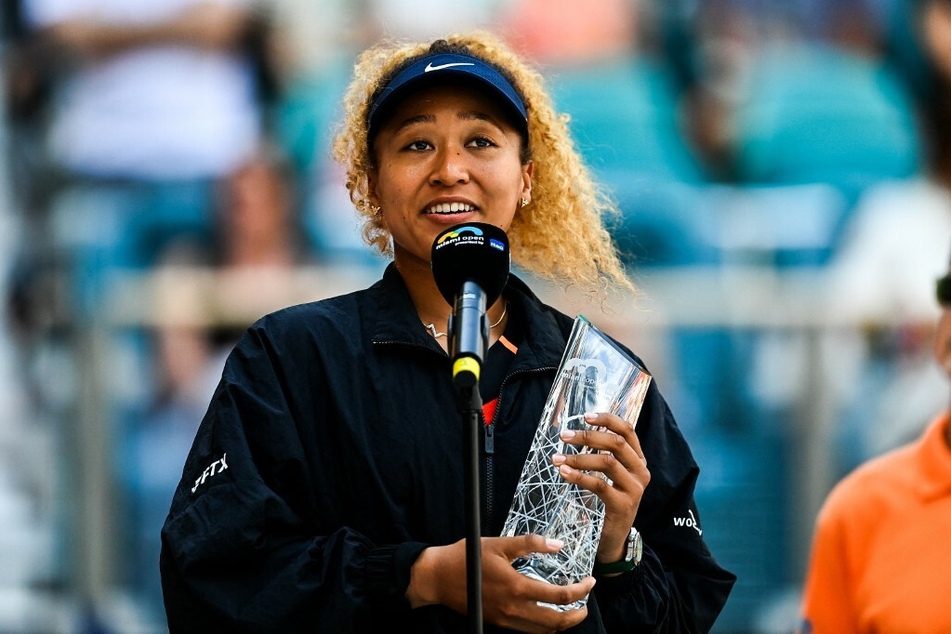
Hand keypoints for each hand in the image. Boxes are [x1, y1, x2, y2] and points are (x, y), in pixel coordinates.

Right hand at [407, 534, 595, 632]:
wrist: (437, 577)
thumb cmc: (467, 557)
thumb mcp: (499, 543)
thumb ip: (531, 544)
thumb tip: (558, 545)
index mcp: (517, 588)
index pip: (559, 596)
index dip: (580, 591)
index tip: (589, 582)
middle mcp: (513, 609)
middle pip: (555, 623)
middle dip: (575, 616)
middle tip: (585, 604)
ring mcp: (505, 620)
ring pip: (542, 632)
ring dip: (560, 624)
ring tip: (569, 610)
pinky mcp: (497, 622)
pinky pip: (527, 630)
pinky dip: (542, 626)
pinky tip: (544, 613)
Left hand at [553, 411, 649, 564]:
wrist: (614, 538)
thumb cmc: (607, 501)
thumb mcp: (609, 475)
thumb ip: (602, 454)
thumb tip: (577, 431)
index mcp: (638, 460)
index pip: (628, 431)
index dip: (607, 419)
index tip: (585, 416)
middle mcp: (641, 471)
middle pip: (616, 443)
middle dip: (588, 436)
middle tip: (565, 436)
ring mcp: (635, 489)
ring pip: (607, 462)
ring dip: (579, 457)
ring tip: (558, 457)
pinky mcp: (624, 505)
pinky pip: (599, 485)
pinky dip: (579, 476)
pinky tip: (564, 472)